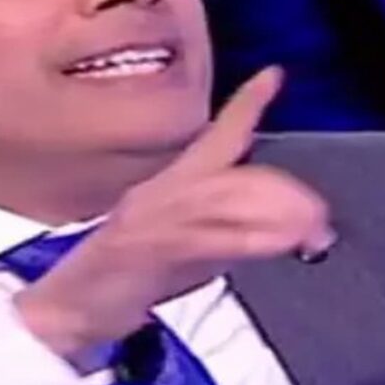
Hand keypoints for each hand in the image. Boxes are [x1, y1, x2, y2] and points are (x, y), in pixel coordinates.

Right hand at [15, 67, 334, 358]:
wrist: (65, 308)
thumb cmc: (119, 280)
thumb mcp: (177, 252)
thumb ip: (219, 233)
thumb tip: (275, 227)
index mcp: (163, 188)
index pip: (211, 140)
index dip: (244, 106)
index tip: (273, 75)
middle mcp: (156, 193)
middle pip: (227, 174)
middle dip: (279, 190)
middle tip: (318, 213)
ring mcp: (149, 219)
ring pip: (222, 201)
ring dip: (274, 213)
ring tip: (313, 226)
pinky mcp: (146, 249)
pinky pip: (207, 237)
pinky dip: (249, 237)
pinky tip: (281, 242)